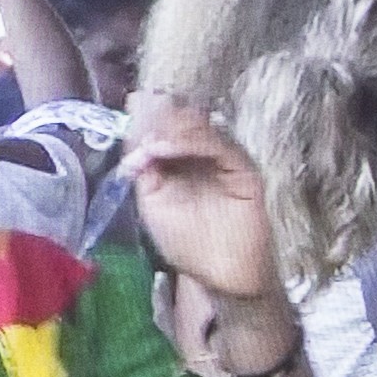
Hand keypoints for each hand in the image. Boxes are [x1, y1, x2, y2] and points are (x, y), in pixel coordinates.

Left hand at [116, 90, 291, 313]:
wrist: (217, 274)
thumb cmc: (185, 241)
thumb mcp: (152, 201)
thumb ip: (144, 168)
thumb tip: (133, 135)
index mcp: (180, 157)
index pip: (166, 124)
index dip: (150, 113)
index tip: (133, 102)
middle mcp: (203, 152)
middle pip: (184, 119)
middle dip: (160, 114)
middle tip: (142, 110)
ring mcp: (224, 158)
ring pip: (201, 128)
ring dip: (172, 127)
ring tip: (150, 138)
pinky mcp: (242, 169)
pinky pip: (220, 146)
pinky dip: (193, 141)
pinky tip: (167, 147)